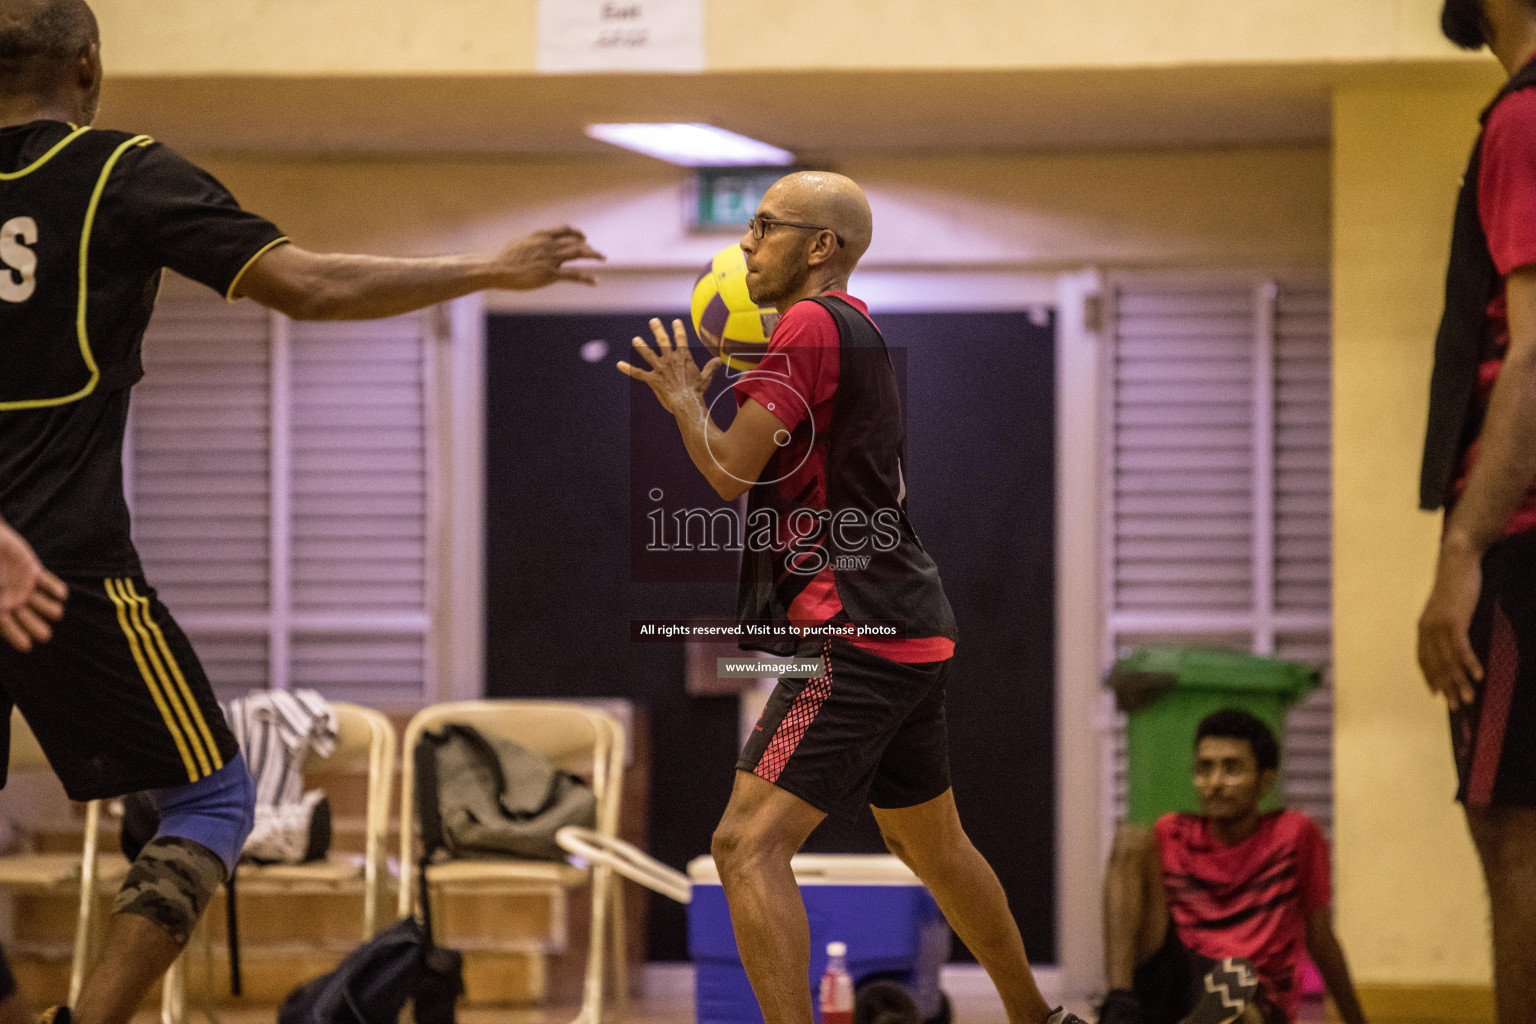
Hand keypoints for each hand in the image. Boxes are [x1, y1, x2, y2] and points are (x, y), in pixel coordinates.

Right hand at [0, 521, 66, 652]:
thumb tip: (1, 609)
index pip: (6, 625)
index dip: (16, 636)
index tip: (28, 647)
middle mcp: (11, 598)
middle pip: (26, 616)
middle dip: (35, 625)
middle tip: (46, 636)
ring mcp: (23, 585)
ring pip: (39, 601)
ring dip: (48, 607)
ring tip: (57, 613)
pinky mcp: (33, 571)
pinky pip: (46, 581)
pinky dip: (55, 587)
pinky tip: (62, 594)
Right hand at [490, 227, 604, 289]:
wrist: (498, 269)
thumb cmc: (506, 258)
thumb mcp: (520, 243)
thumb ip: (533, 242)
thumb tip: (537, 243)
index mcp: (541, 236)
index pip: (564, 231)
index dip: (577, 234)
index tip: (584, 238)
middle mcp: (549, 245)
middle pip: (575, 242)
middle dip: (589, 247)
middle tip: (598, 253)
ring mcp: (551, 259)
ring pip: (578, 254)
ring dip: (593, 255)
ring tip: (603, 258)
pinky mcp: (550, 274)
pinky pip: (573, 275)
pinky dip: (586, 278)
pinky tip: (595, 281)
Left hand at [616, 318, 721, 414]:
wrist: (687, 403)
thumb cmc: (697, 391)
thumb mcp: (705, 378)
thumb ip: (710, 367)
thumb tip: (719, 360)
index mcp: (683, 357)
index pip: (680, 339)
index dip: (678, 329)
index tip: (675, 321)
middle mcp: (670, 359)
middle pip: (662, 341)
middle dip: (658, 329)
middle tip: (653, 320)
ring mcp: (660, 369)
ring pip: (648, 354)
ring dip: (641, 346)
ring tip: (636, 339)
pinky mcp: (652, 379)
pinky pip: (638, 373)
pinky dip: (628, 368)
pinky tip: (619, 364)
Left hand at [1417, 535, 1483, 709]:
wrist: (1457, 561)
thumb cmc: (1455, 584)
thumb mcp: (1448, 608)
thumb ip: (1448, 625)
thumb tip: (1455, 639)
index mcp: (1423, 627)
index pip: (1424, 659)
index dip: (1430, 678)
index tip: (1437, 694)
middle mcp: (1427, 629)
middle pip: (1436, 665)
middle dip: (1447, 687)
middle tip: (1457, 706)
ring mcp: (1439, 625)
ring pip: (1448, 660)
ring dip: (1459, 681)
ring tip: (1469, 698)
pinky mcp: (1453, 620)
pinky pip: (1461, 648)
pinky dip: (1469, 663)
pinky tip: (1478, 676)